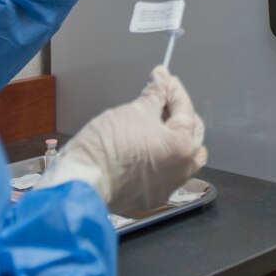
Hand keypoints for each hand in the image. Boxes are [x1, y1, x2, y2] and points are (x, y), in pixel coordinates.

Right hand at [40, 66, 208, 213]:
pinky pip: (166, 176)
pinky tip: (148, 150)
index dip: (174, 90)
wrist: (83, 181)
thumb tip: (161, 78)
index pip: (186, 111)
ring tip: (158, 127)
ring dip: (176, 141)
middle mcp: (181, 169)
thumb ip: (154, 94)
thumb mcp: (134, 111)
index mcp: (182, 146)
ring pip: (184, 160)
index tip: (165, 79)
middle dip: (180, 116)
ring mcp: (167, 187)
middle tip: (163, 101)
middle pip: (192, 137)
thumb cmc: (108, 147)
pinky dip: (162, 161)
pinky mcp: (151, 198)